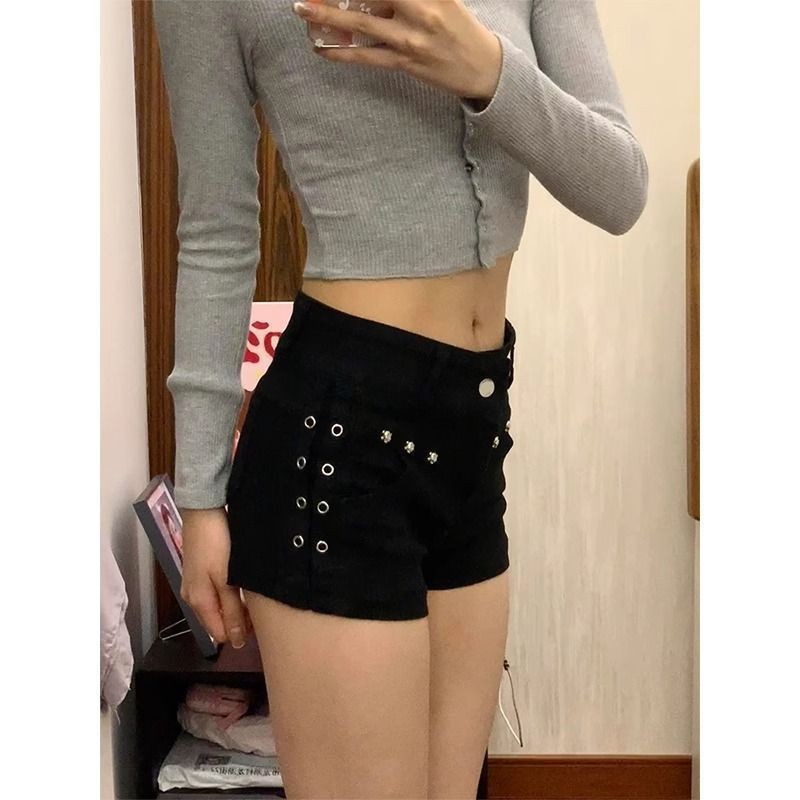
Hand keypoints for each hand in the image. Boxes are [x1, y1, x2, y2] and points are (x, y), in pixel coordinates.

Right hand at [178, 507, 250, 648]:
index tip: (259, 627)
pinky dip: (230, 595)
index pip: (218, 634)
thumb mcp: (227, 580)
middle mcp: (193, 596)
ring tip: (254, 599)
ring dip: (235, 608)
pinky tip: (243, 587)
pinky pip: (216, 593)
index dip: (238, 635)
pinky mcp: (201, 571)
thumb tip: (236, 641)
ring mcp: (196, 583)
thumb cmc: (216, 543)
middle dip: (238, 622)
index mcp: (198, 601)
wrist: (204, 511)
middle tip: (260, 612)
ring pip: (218, 607)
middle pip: (217, 621)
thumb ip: (232, 610)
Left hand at [292, 0, 501, 100]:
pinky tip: (321, 49)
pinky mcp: (405, 62)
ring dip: (327, 16)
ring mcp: (411, 38)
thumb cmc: (460, 25)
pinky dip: (342, 53)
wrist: (483, 66)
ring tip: (302, 8)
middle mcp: (421, 8)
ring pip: (361, 23)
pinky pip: (367, 57)